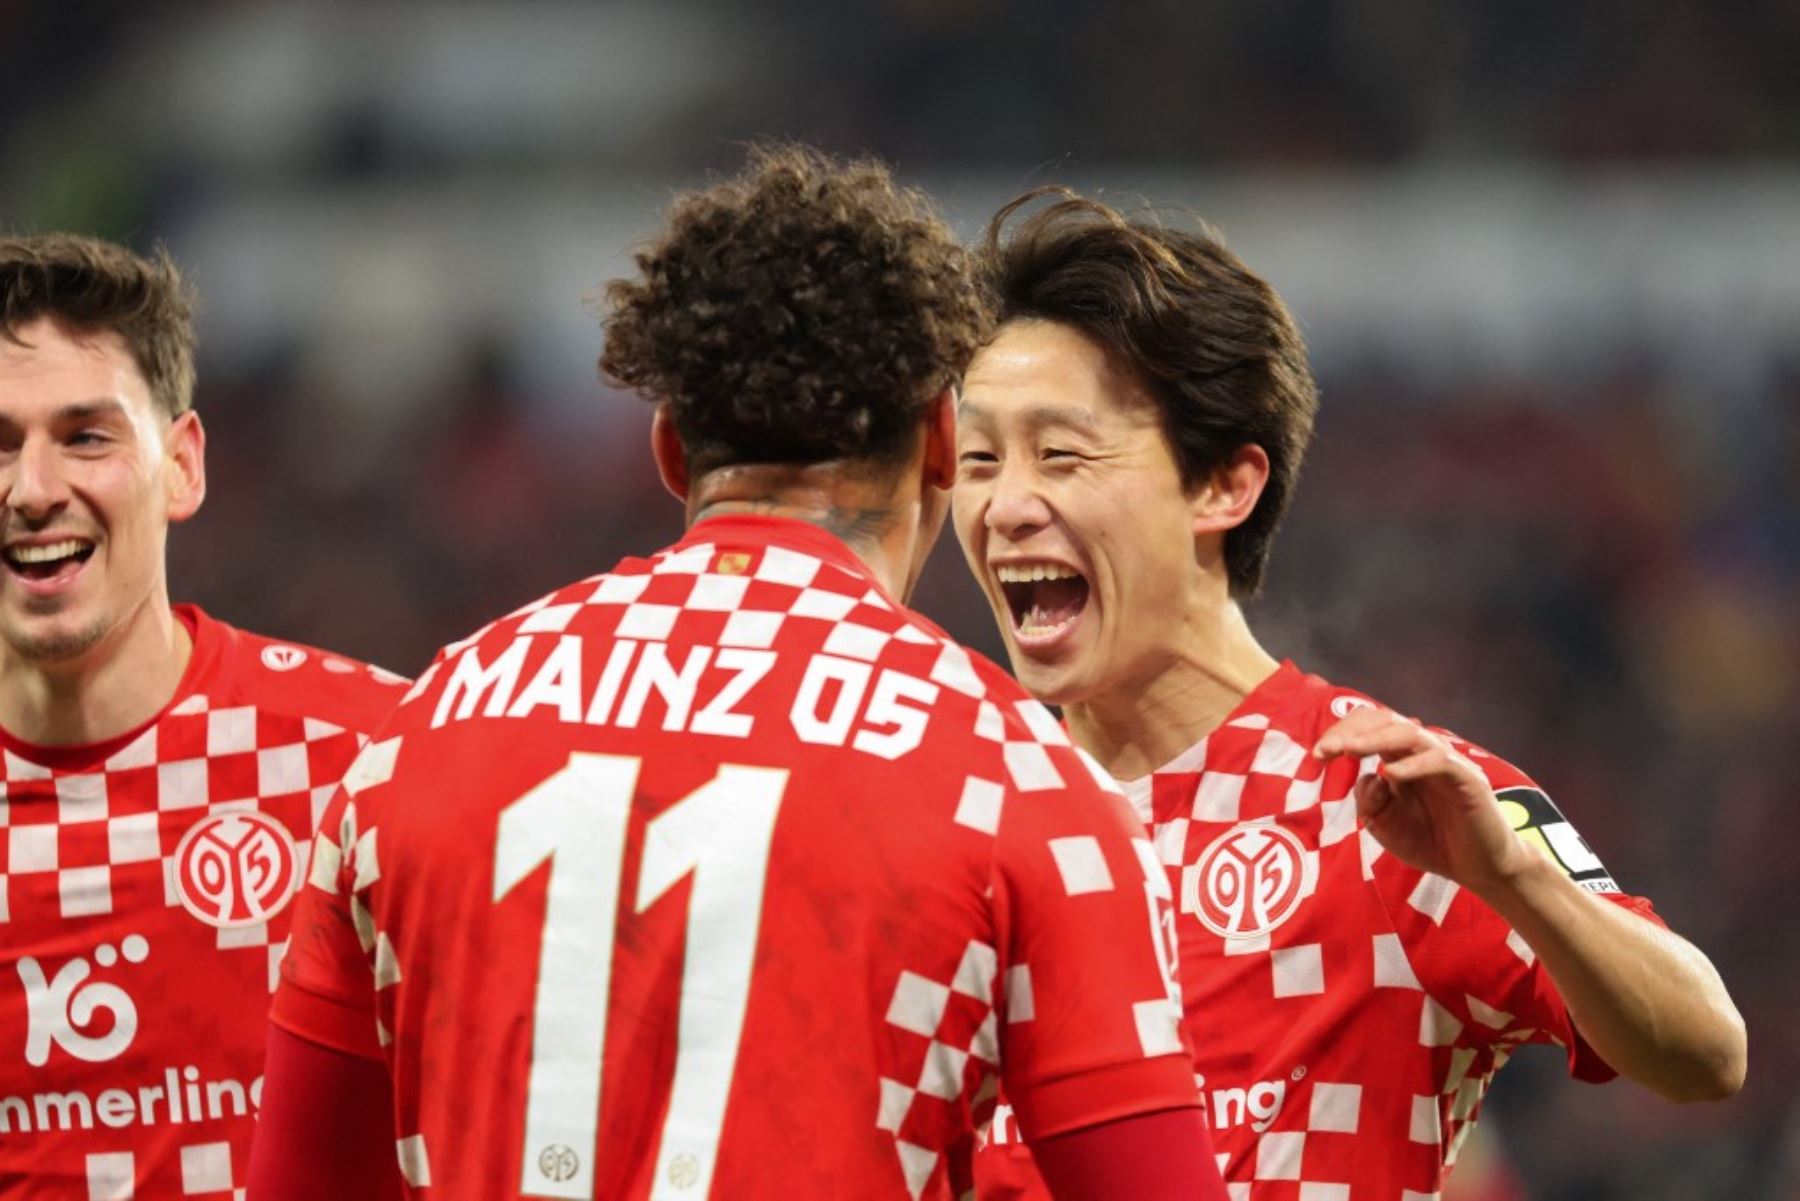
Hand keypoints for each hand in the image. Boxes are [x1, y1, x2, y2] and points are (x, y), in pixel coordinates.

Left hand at [1313, 707, 1534, 895]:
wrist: (1477, 867)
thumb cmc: (1431, 840)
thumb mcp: (1385, 825)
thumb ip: (1369, 802)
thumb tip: (1368, 776)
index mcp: (1401, 758)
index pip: (1370, 727)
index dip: (1342, 733)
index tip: (1318, 754)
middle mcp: (1422, 752)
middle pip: (1387, 720)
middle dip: (1352, 730)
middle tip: (1325, 749)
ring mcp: (1447, 762)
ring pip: (1411, 734)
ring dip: (1376, 739)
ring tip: (1349, 749)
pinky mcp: (1468, 779)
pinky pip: (1440, 761)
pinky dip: (1414, 765)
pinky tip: (1391, 774)